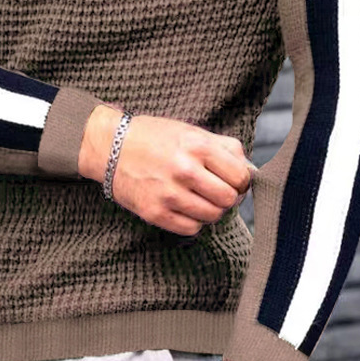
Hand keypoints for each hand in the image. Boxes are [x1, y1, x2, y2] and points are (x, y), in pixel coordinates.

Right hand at [79, 104, 252, 235]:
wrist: (110, 147)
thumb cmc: (154, 137)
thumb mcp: (191, 131)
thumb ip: (224, 147)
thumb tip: (249, 170)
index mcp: (197, 146)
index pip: (240, 177)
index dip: (241, 181)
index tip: (232, 180)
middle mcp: (185, 170)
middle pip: (228, 199)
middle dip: (227, 197)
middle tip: (216, 191)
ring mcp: (169, 194)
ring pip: (212, 216)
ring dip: (210, 209)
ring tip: (199, 197)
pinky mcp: (155, 212)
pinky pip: (192, 229)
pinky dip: (193, 221)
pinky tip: (184, 207)